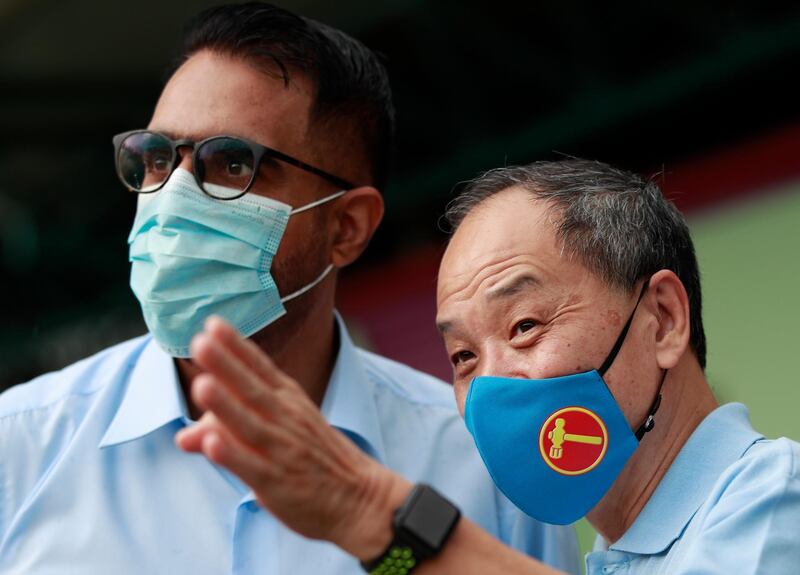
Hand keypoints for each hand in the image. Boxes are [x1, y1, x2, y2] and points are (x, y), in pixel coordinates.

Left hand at [175, 317, 410, 559]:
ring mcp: (282, 450)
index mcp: (288, 400)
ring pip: (250, 425)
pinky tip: (211, 443)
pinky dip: (232, 454)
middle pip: (252, 389)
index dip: (237, 346)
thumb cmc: (312, 457)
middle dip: (226, 365)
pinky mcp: (277, 482)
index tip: (213, 322)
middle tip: (201, 340)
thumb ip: (229, 429)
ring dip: (225, 405)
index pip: (260, 367)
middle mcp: (286, 419)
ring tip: (202, 384)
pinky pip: (252, 467)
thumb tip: (184, 437)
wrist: (358, 496)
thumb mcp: (277, 432)